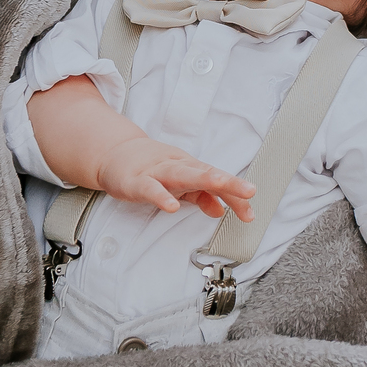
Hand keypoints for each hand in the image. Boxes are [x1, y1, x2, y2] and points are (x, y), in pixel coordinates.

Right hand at [96, 136, 255, 220]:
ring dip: (202, 178)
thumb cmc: (152, 169)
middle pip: (206, 174)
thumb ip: (201, 196)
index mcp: (190, 168)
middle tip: (249, 191)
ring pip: (182, 174)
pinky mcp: (136, 182)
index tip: (250, 213)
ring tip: (220, 183)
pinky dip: (161, 196)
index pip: (217, 181)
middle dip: (228, 182)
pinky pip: (150, 189)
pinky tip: (171, 206)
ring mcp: (157, 172)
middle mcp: (177, 167)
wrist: (116, 154)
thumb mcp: (180, 184)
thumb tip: (221, 210)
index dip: (235, 196)